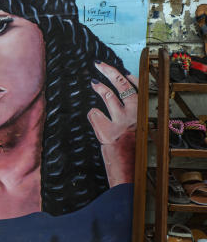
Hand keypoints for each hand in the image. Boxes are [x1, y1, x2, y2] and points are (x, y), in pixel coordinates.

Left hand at [87, 61, 138, 186]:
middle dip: (110, 72)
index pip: (142, 90)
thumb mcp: (145, 135)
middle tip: (99, 64)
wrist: (132, 176)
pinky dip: (93, 115)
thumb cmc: (138, 157)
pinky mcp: (106, 131)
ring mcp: (122, 122)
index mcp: (149, 117)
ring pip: (108, 96)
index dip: (132, 78)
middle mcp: (137, 117)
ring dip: (99, 87)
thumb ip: (137, 119)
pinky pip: (95, 115)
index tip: (124, 71)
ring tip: (93, 82)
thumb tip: (128, 103)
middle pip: (123, 87)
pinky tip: (94, 117)